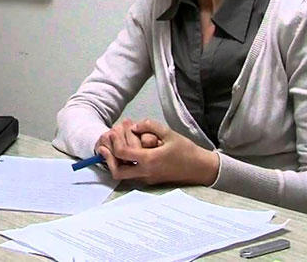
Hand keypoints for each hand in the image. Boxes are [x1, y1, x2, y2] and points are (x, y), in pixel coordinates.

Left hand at [95, 118, 218, 185]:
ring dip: (115, 162)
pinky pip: (131, 174)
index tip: (113, 132)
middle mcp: (146, 173)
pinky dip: (124, 165)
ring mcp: (148, 179)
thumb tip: (134, 126)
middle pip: (117, 172)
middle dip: (108, 159)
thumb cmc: (186, 150)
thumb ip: (150, 126)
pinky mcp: (150, 180)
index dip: (114, 142)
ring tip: (113, 148)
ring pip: (123, 175)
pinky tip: (125, 153)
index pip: (122, 154)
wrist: (200, 169)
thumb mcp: (169, 133)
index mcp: (150, 160)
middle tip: (105, 146)